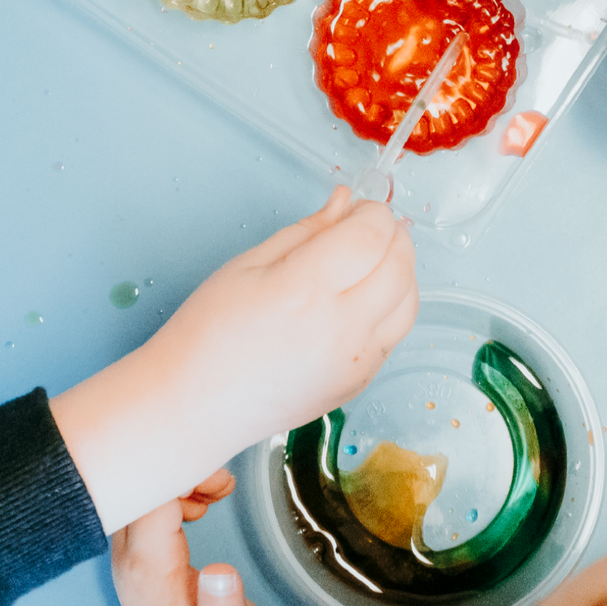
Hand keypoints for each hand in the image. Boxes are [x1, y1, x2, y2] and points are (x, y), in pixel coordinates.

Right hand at [51, 188, 417, 529]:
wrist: (197, 403)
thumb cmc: (210, 330)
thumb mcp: (249, 263)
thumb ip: (306, 230)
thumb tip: (344, 202)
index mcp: (306, 289)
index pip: (372, 236)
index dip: (374, 212)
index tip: (358, 205)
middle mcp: (341, 329)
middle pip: (401, 267)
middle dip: (394, 235)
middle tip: (367, 225)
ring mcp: (356, 363)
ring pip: (409, 303)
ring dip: (401, 270)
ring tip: (369, 258)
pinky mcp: (359, 385)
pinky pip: (394, 335)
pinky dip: (392, 305)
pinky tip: (362, 296)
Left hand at [112, 470, 268, 605]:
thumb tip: (220, 575)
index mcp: (148, 573)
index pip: (149, 497)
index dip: (181, 476)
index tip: (218, 480)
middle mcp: (128, 558)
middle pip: (140, 486)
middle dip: (182, 471)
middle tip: (222, 484)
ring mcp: (129, 552)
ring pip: (141, 489)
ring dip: (180, 479)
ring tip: (219, 492)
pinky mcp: (138, 550)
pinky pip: (146, 502)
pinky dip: (175, 492)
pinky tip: (203, 503)